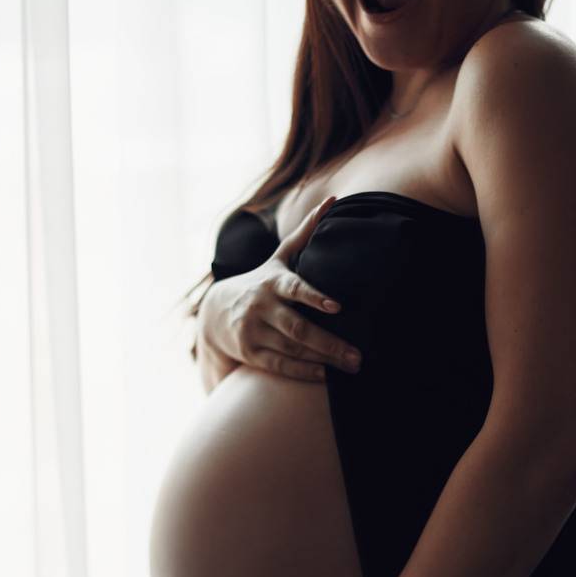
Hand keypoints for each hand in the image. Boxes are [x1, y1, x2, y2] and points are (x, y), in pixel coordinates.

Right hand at [199, 195, 363, 382]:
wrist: (216, 312)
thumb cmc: (261, 281)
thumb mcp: (279, 258)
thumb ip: (306, 233)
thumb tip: (332, 200)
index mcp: (272, 282)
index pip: (294, 289)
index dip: (315, 297)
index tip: (337, 307)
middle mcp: (261, 307)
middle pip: (298, 328)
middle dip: (330, 343)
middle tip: (358, 356)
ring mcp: (254, 331)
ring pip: (292, 349)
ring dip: (323, 360)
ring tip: (351, 367)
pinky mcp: (251, 353)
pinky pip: (280, 365)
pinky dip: (303, 371)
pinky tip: (325, 376)